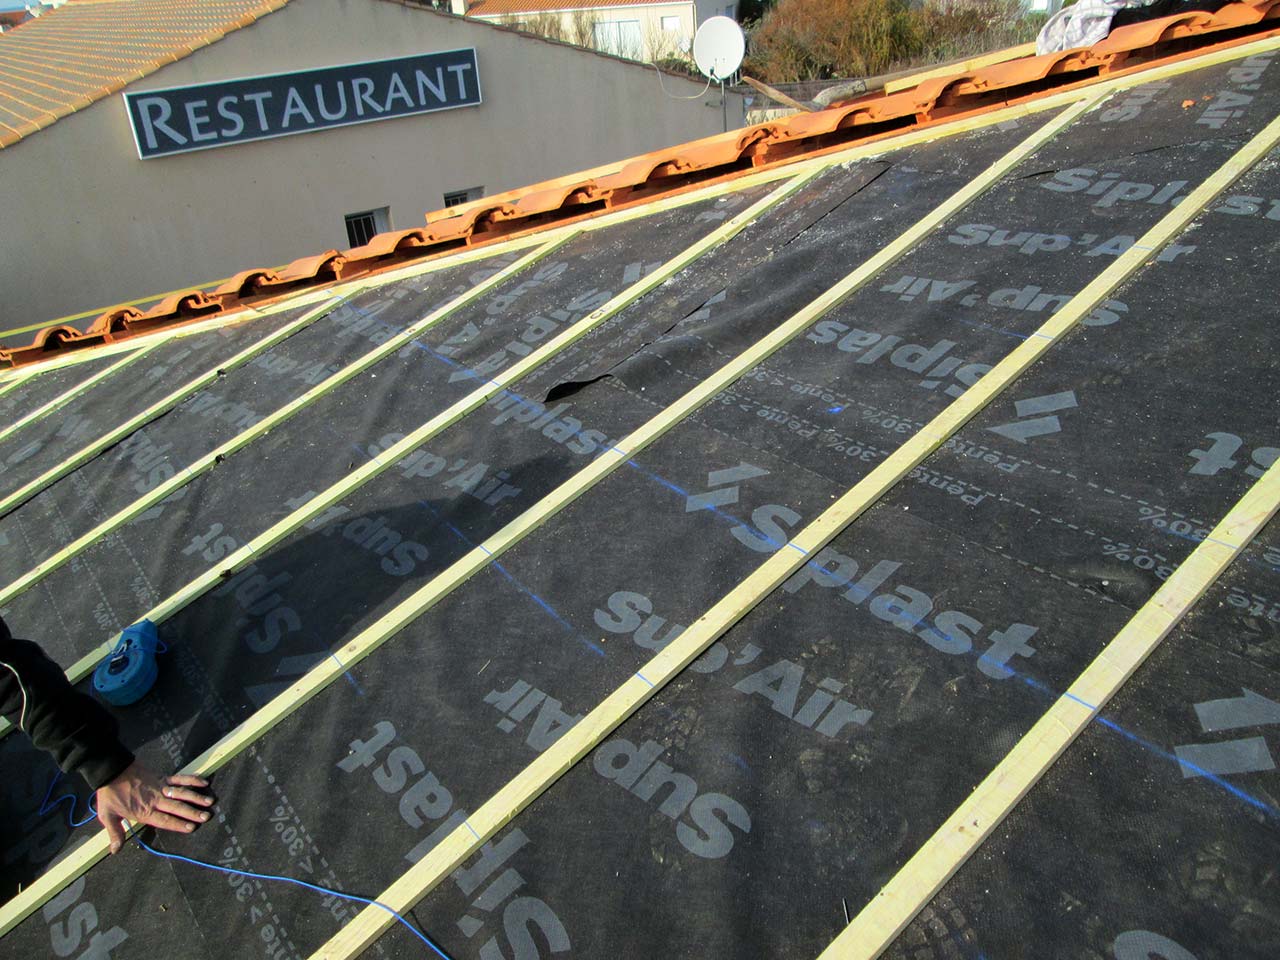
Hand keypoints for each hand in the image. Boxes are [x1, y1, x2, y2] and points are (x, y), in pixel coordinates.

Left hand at [95, 761, 213, 853]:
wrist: (111, 771)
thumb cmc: (110, 795)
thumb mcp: (108, 816)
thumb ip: (116, 833)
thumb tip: (115, 851)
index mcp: (144, 811)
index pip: (165, 820)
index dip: (178, 824)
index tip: (192, 827)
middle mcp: (156, 800)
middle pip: (177, 807)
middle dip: (193, 813)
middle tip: (207, 816)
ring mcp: (161, 787)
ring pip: (182, 793)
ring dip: (196, 797)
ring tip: (210, 802)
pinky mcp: (162, 777)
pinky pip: (180, 778)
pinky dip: (192, 779)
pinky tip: (204, 782)